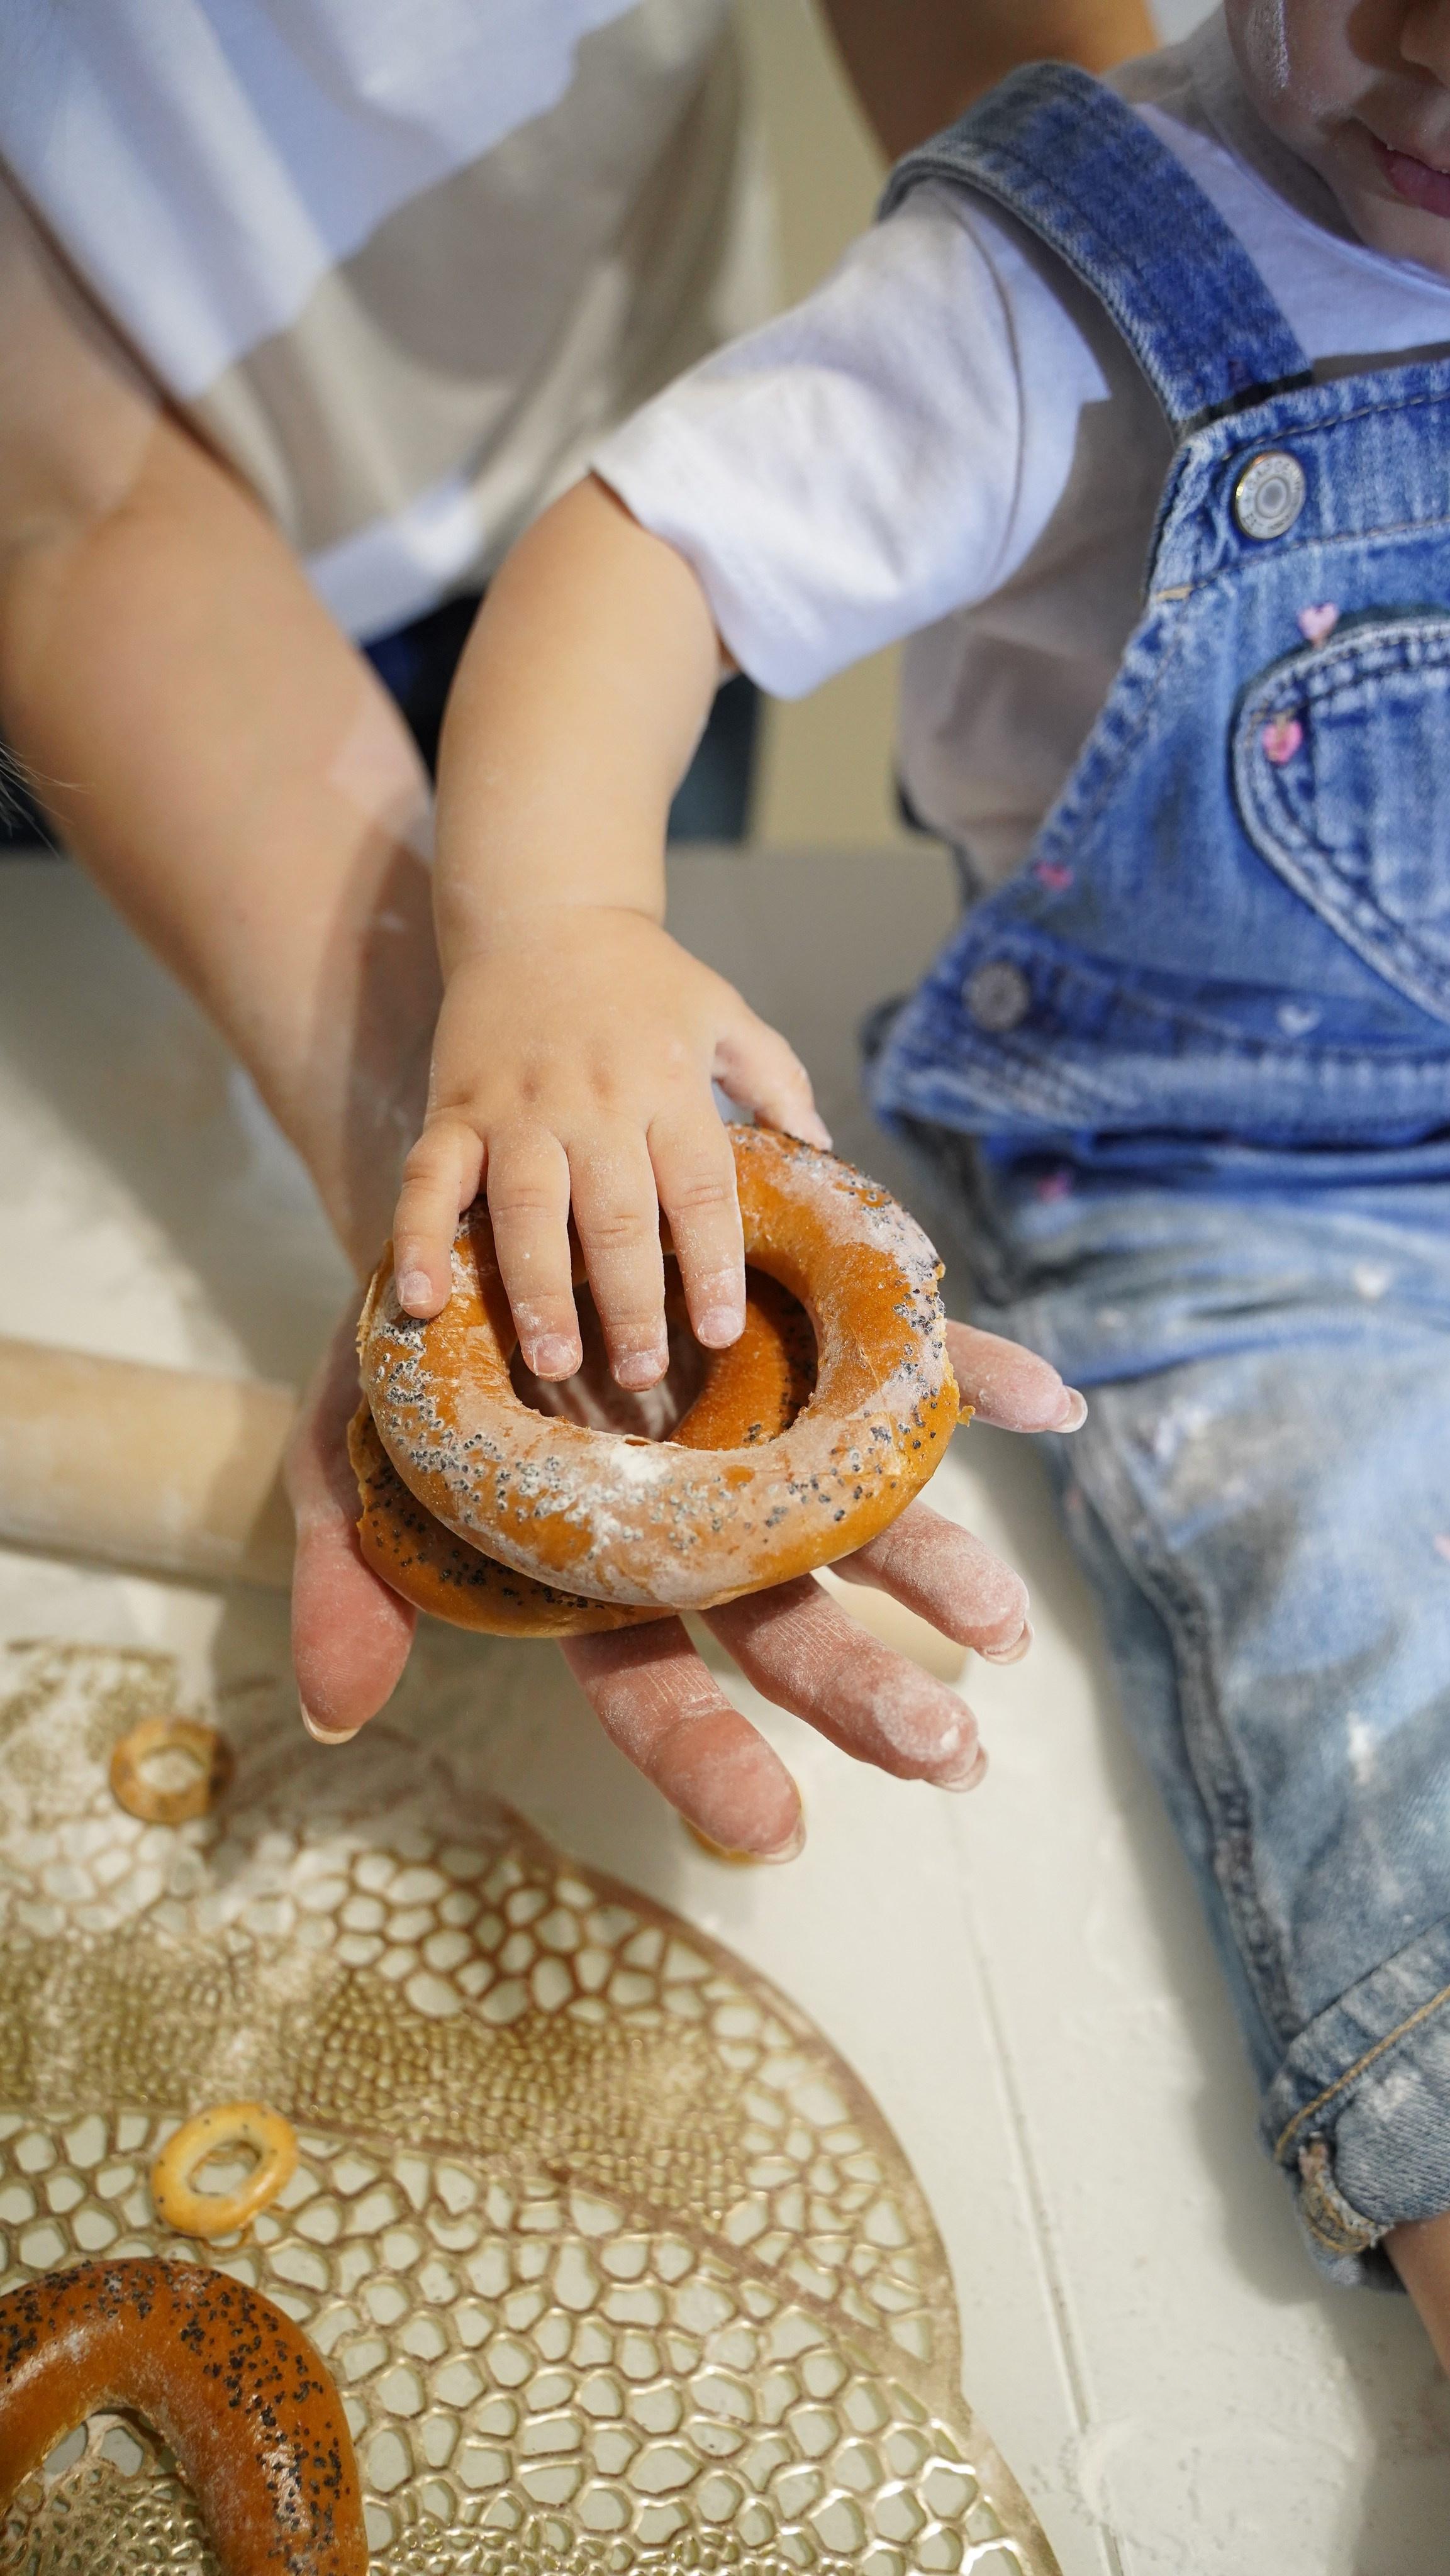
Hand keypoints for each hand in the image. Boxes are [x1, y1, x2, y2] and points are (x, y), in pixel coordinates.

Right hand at [287, 1307, 1085, 1858]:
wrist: (481, 1222)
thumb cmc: (420, 1368)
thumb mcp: (358, 1463)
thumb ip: (355, 1579)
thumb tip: (338, 1714)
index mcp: (604, 1571)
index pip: (655, 1684)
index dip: (709, 1757)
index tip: (777, 1832)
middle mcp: (703, 1515)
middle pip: (787, 1619)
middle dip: (864, 1689)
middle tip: (946, 1755)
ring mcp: (768, 1427)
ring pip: (863, 1509)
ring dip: (938, 1563)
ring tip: (1005, 1627)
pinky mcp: (812, 1330)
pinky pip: (906, 1357)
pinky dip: (980, 1375)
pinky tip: (1051, 1401)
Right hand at [390, 907, 828, 1391]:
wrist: (541, 908)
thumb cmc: (643, 978)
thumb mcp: (724, 1012)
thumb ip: (776, 1079)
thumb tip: (823, 1150)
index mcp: (668, 1083)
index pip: (698, 1186)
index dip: (711, 1262)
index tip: (721, 1330)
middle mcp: (594, 1100)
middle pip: (614, 1214)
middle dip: (629, 1301)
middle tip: (641, 1374)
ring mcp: (516, 1107)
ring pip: (526, 1209)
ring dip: (537, 1291)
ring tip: (554, 1362)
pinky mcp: (454, 1109)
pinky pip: (429, 1181)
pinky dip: (419, 1240)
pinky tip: (420, 1302)